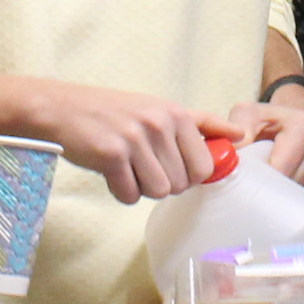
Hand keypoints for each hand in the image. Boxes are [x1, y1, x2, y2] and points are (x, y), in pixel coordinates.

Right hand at [20, 83, 236, 204]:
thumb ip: (199, 123)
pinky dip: (120, 191)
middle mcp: (159, 123)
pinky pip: (129, 195)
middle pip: (181, 184)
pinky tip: (111, 172)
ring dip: (141, 188)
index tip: (171, 166)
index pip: (205, 166)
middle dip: (163, 183)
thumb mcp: (159, 108)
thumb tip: (241, 134)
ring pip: (157, 192)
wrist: (62, 108)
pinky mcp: (111, 155)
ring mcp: (135, 139)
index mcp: (176, 113)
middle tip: (142, 164)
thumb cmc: (112, 112)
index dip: (188, 175)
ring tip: (127, 167)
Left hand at [229, 99, 303, 198]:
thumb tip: (227, 161)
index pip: (281, 169)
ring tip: (270, 190)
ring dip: (285, 200)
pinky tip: (287, 193)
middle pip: (293, 185)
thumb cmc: (268, 120)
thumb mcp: (248, 115)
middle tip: (254, 192)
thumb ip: (236, 133)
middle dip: (271, 192)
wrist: (293, 118)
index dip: (260, 182)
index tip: (245, 189)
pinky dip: (300, 204)